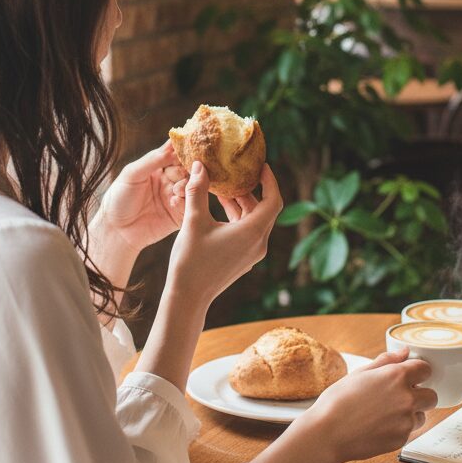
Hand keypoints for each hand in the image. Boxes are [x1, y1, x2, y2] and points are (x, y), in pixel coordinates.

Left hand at [93, 140, 187, 253]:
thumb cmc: (118, 199)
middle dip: (188, 168)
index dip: (184, 150)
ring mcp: (176, 197)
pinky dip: (185, 202)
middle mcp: (170, 180)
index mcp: (159, 167)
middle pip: (189, 169)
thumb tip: (173, 147)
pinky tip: (173, 201)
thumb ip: (152, 160)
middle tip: (184, 170)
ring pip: (193, 187)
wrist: (115, 230)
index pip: (176, 154)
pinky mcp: (179, 215)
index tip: (191, 148)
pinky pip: (191, 206)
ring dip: (188, 185)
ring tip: (177, 189)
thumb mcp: (132, 174)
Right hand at [166, 160, 282, 307]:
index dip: (270, 180)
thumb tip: (200, 165)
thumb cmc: (191, 261)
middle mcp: (258, 243)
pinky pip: (248, 231)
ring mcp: (252, 253)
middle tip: (239, 171)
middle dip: (252, 189)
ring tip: (226, 185)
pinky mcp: (244, 258)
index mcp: (253, 232)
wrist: (188, 297)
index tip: (261, 165)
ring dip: (243, 202)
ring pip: (255, 220)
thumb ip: (197, 191)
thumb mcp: (193, 221)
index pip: (273, 200)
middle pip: (264, 208)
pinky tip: (221, 205)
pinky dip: (238, 216)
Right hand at [302, 348, 436, 462]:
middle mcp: (407, 398)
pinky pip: (409, 431)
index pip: (426, 369)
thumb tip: (404, 352)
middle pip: (432, 396)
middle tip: (401, 396)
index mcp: (396, 376)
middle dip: (421, 395)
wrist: (328, 433)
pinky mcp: (401, 439)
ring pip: (422, 415)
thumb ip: (386, 361)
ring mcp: (406, 421)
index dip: (419, 372)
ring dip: (411, 413)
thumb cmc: (338, 401)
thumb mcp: (359, 373)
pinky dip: (399, 428)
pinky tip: (379, 425)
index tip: (411, 376)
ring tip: (386, 413)